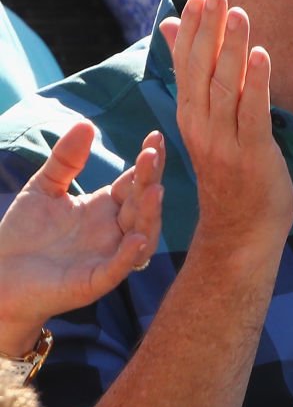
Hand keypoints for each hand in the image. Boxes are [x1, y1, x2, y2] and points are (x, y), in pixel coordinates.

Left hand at [0, 122, 163, 355]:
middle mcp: (114, 231)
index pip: (134, 182)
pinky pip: (118, 269)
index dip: (146, 162)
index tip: (154, 136)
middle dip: (151, 179)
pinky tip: (137, 238)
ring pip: (142, 235)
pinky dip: (131, 255)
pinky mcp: (93, 282)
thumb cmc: (23, 235)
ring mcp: (107, 257)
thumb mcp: (44, 188)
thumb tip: (87, 124)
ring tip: (155, 191)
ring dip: (150, 215)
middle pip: (142, 204)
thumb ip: (66, 160)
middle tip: (153, 154)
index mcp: (105, 208)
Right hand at [160, 0, 292, 251]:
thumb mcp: (207, 123)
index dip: (191, 30)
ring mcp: (225, 142)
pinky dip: (257, 83)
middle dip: (208, 31)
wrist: (241, 231)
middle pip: (201, 71)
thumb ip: (195, 78)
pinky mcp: (253, 154)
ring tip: (239, 14)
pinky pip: (253, 114)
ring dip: (232, 49)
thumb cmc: (230, 172)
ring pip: (225, 87)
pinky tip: (261, 55)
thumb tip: (171, 29)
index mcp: (190, 116)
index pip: (185, 65)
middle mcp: (201, 126)